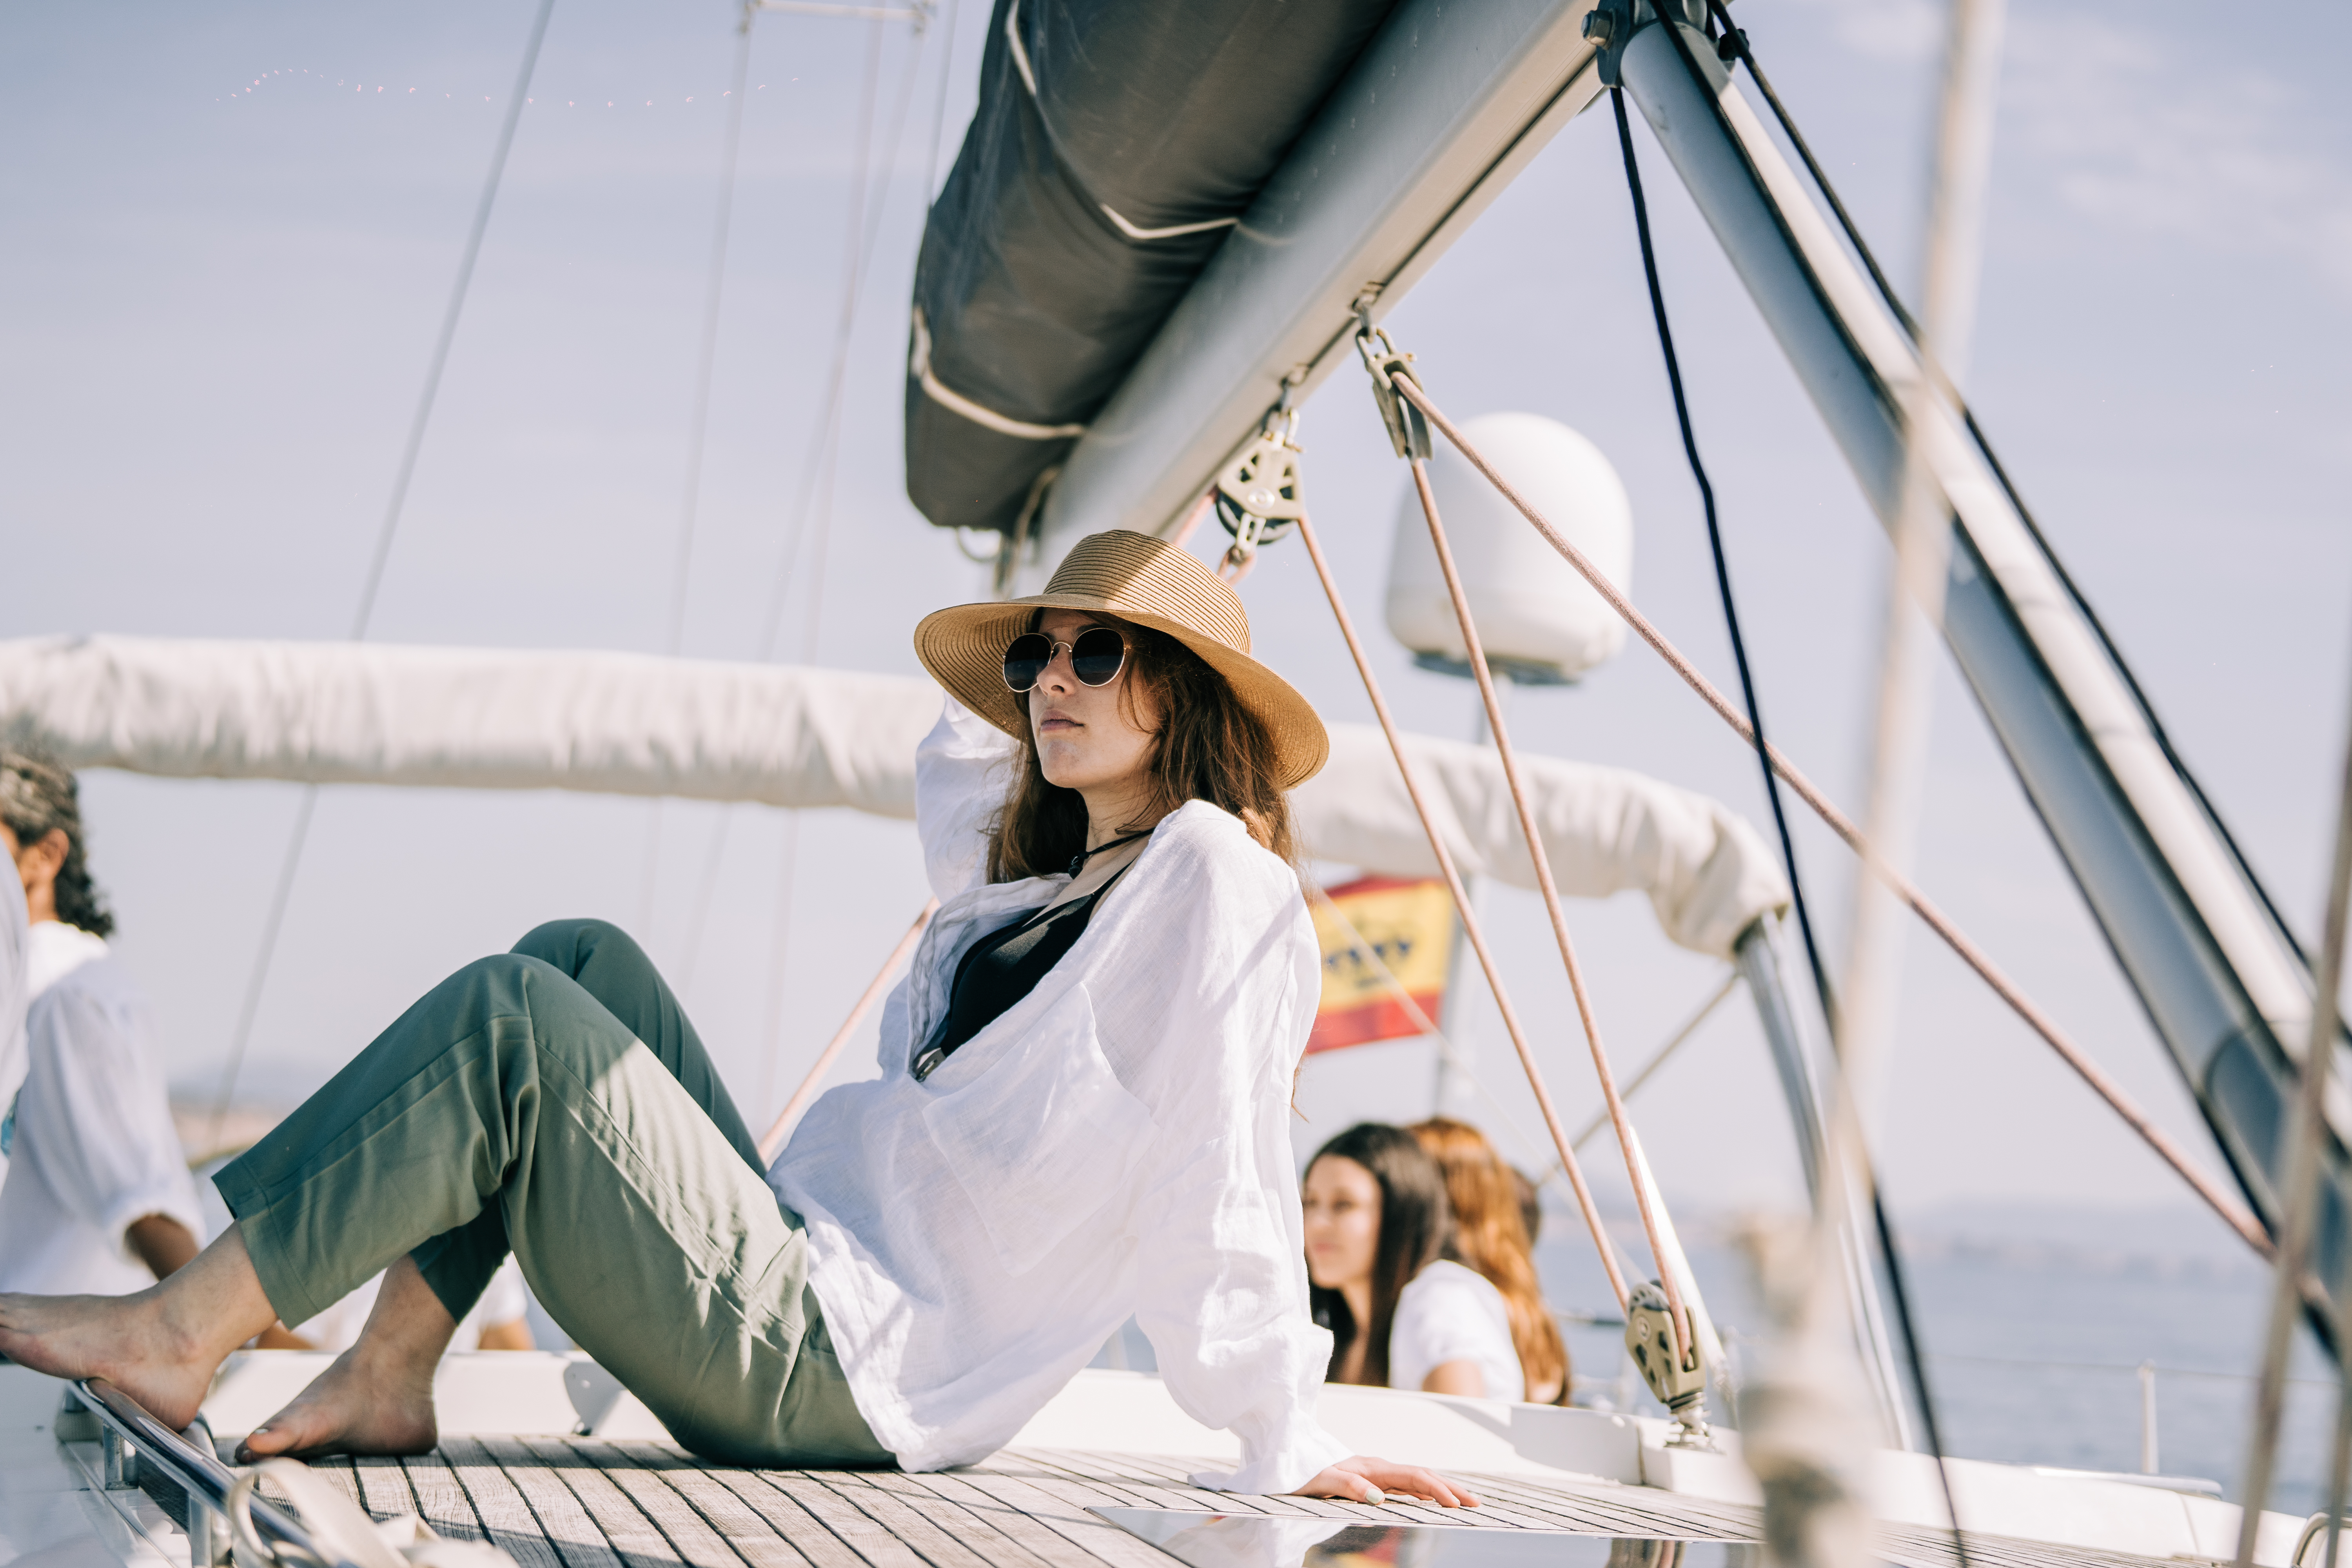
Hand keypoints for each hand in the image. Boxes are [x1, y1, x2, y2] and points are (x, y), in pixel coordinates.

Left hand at [1294, 1456, 1478, 1507]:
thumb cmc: (1305, 1472)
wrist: (1292, 1460)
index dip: (1436, 1490)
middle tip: (1476, 1503)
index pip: (1413, 1476)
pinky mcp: (1374, 1482)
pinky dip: (1425, 1492)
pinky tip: (1433, 1501)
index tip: (1454, 1505)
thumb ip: (1350, 1485)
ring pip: (1418, 1480)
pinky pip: (1406, 1487)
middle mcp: (1379, 1468)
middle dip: (1450, 1489)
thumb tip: (1378, 1497)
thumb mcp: (1323, 1479)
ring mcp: (1378, 1474)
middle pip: (1423, 1476)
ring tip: (1463, 1503)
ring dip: (1441, 1490)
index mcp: (1372, 1466)